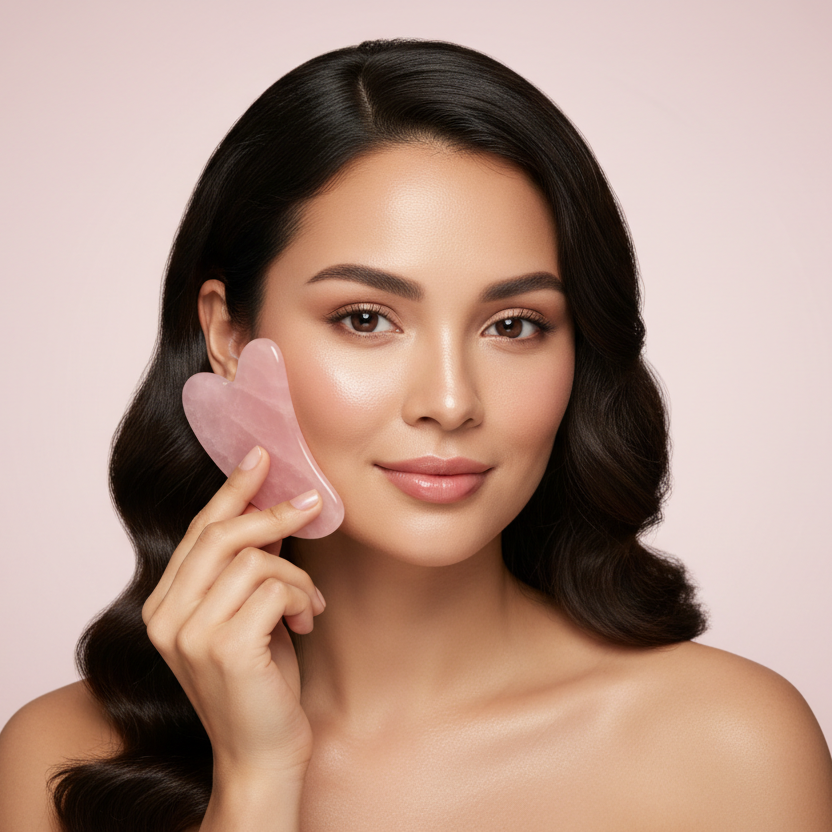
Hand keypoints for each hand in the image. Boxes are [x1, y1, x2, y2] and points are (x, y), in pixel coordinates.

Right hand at [142, 446, 324, 784]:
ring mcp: (190, 633)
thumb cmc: (261, 682)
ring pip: (256, 560)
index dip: (232, 489)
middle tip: (312, 504)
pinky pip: (274, 588)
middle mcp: (166, 617)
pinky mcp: (224, 647)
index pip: (199, 531)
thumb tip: (275, 510)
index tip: (260, 456)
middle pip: (221, 535)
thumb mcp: (248, 615)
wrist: (263, 754)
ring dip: (297, 577)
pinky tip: (307, 621)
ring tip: (308, 604)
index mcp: (165, 606)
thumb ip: (246, 570)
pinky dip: (300, 596)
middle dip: (273, 513)